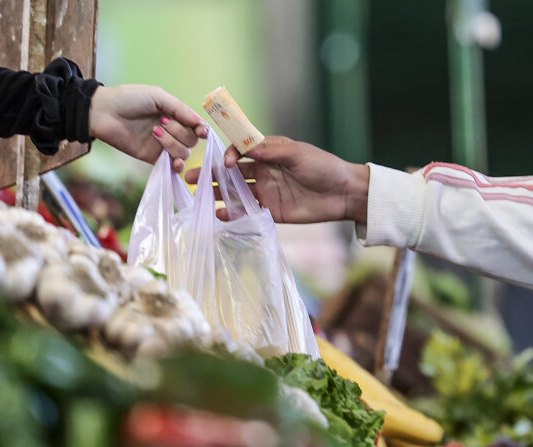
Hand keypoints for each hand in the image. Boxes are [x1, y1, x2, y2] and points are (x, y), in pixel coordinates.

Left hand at [88, 85, 207, 171]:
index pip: (196, 126)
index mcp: (174, 114)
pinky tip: (173, 162)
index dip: (201, 130)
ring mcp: (162, 145)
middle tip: (162, 122)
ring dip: (173, 143)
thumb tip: (200, 123)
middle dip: (180, 132)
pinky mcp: (152, 158)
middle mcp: (171, 130)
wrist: (104, 112)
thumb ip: (180, 109)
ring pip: (183, 152)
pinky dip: (177, 166)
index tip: (201, 131)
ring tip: (155, 132)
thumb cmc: (129, 99)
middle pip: (191, 140)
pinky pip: (172, 167)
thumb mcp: (158, 96)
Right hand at [185, 136, 369, 223]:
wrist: (343, 193)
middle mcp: (263, 172)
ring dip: (217, 194)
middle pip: (231, 173)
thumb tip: (243, 148)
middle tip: (189, 177)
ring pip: (235, 192)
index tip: (224, 163)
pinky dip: (232, 214)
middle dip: (211, 174)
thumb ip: (269, 150)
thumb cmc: (322, 166)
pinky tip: (220, 215)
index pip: (239, 152)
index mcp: (268, 153)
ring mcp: (265, 192)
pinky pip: (247, 212)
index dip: (227, 156)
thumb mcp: (296, 153)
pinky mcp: (270, 211)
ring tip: (200, 198)